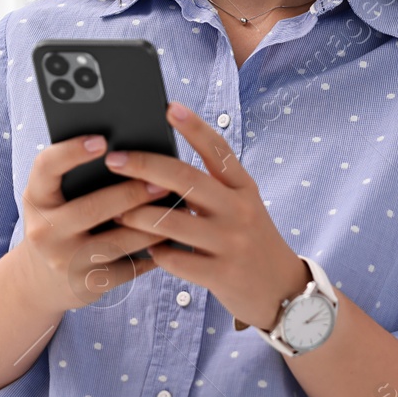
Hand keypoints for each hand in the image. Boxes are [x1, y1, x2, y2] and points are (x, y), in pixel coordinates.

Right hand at [14, 133, 175, 315]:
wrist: (42, 280)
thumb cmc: (59, 223)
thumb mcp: (54, 199)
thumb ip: (76, 178)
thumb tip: (130, 155)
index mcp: (36, 198)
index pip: (47, 167)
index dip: (72, 152)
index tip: (102, 141)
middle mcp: (44, 230)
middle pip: (93, 208)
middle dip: (132, 194)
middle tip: (163, 183)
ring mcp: (64, 260)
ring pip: (118, 241)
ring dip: (152, 226)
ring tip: (178, 210)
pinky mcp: (87, 284)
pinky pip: (128, 266)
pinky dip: (152, 253)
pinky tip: (171, 240)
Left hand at [101, 101, 309, 333]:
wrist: (283, 289)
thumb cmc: (249, 239)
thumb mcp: (240, 206)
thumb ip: (209, 187)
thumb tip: (157, 167)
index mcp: (243, 188)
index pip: (218, 150)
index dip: (193, 127)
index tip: (168, 107)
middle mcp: (239, 210)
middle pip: (185, 180)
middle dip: (144, 166)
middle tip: (114, 159)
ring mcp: (231, 243)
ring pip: (171, 222)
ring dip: (136, 215)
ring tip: (116, 211)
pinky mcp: (220, 274)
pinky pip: (174, 259)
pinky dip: (154, 252)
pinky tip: (144, 249)